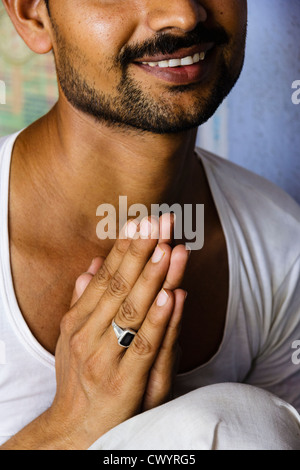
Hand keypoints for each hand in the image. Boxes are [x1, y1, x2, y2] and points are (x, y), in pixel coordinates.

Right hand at [46, 215, 188, 448]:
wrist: (73, 428)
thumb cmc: (77, 377)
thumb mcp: (70, 337)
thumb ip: (82, 301)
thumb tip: (92, 266)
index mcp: (78, 320)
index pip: (105, 277)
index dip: (125, 248)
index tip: (142, 221)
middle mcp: (88, 335)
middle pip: (119, 286)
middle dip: (142, 251)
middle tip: (160, 221)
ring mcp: (105, 358)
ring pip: (132, 312)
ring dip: (152, 278)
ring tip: (168, 248)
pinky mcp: (124, 383)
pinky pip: (144, 347)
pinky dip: (157, 320)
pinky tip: (170, 295)